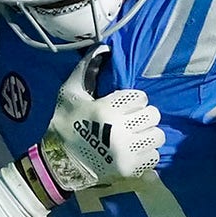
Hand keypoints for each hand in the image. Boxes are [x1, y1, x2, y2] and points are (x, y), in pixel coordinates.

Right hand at [35, 45, 164, 191]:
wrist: (59, 162)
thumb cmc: (65, 124)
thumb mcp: (69, 93)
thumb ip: (85, 69)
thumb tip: (103, 47)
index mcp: (106, 109)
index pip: (141, 97)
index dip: (133, 100)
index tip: (124, 106)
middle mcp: (119, 130)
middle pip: (153, 115)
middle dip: (143, 116)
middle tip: (132, 121)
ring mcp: (126, 151)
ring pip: (157, 136)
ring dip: (148, 134)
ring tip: (136, 136)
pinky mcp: (129, 168)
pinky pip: (154, 156)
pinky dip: (147, 153)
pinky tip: (135, 151)